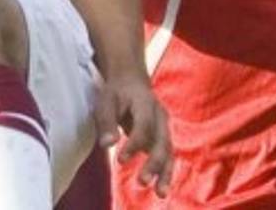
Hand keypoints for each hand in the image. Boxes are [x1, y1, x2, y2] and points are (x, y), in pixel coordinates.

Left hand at [94, 72, 172, 197]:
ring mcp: (165, 127)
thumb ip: (106, 122)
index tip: (120, 160)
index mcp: (146, 103)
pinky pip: (167, 156)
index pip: (143, 126)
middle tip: (142, 181)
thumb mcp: (106, 101)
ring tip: (160, 193)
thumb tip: (106, 145)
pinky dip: (165, 172)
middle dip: (154, 163)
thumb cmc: (116, 93)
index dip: (134, 144)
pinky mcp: (163, 138)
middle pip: (162, 142)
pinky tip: (160, 188)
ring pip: (169, 152)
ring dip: (165, 173)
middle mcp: (160, 116)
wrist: (131, 81)